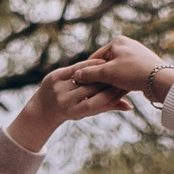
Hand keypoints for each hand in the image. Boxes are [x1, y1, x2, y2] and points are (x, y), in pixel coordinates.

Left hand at [6, 60, 128, 151]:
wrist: (43, 109)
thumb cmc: (71, 111)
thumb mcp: (88, 112)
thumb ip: (108, 106)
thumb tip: (130, 107)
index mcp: (75, 112)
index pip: (97, 101)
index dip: (111, 94)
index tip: (122, 87)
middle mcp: (65, 101)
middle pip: (91, 88)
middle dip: (107, 80)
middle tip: (120, 73)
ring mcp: (58, 88)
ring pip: (84, 77)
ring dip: (99, 71)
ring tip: (111, 66)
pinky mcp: (54, 77)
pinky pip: (75, 68)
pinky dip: (88, 64)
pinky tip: (99, 61)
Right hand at [72, 34, 169, 100]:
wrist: (160, 80)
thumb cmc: (133, 72)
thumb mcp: (108, 73)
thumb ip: (90, 74)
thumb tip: (76, 75)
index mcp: (117, 41)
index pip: (95, 58)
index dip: (88, 72)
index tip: (83, 85)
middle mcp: (127, 45)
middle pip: (106, 65)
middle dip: (101, 78)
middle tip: (95, 92)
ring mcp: (136, 55)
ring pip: (117, 71)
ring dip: (112, 82)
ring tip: (107, 94)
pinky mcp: (143, 66)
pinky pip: (127, 75)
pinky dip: (122, 83)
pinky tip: (121, 93)